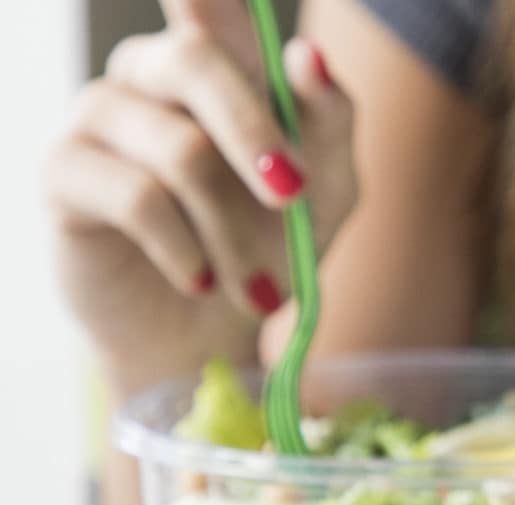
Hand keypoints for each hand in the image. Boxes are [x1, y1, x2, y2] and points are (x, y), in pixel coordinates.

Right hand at [43, 0, 357, 395]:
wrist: (209, 338)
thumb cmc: (267, 249)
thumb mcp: (323, 192)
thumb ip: (328, 121)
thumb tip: (310, 55)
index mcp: (209, 61)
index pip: (207, 1)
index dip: (220, 3)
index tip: (275, 45)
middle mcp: (145, 73)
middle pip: (194, 59)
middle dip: (256, 136)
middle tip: (292, 199)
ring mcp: (97, 116)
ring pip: (180, 151)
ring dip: (233, 233)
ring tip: (255, 288)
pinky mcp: (63, 173)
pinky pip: (137, 197)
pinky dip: (186, 251)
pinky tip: (200, 283)